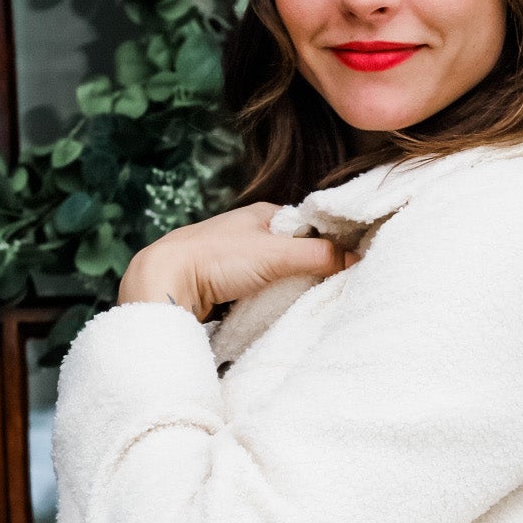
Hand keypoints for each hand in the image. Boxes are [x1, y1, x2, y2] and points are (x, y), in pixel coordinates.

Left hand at [118, 203, 351, 318]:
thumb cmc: (216, 258)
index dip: (329, 243)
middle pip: (295, 252)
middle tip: (329, 287)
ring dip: (288, 287)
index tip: (349, 263)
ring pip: (277, 273)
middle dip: (310, 269)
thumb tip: (357, 259)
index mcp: (263, 214)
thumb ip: (319, 256)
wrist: (165, 283)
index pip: (310, 226)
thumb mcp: (276, 254)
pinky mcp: (226, 283)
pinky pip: (259, 290)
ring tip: (303, 300)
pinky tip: (275, 309)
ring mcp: (237, 259)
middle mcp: (251, 232)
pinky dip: (269, 299)